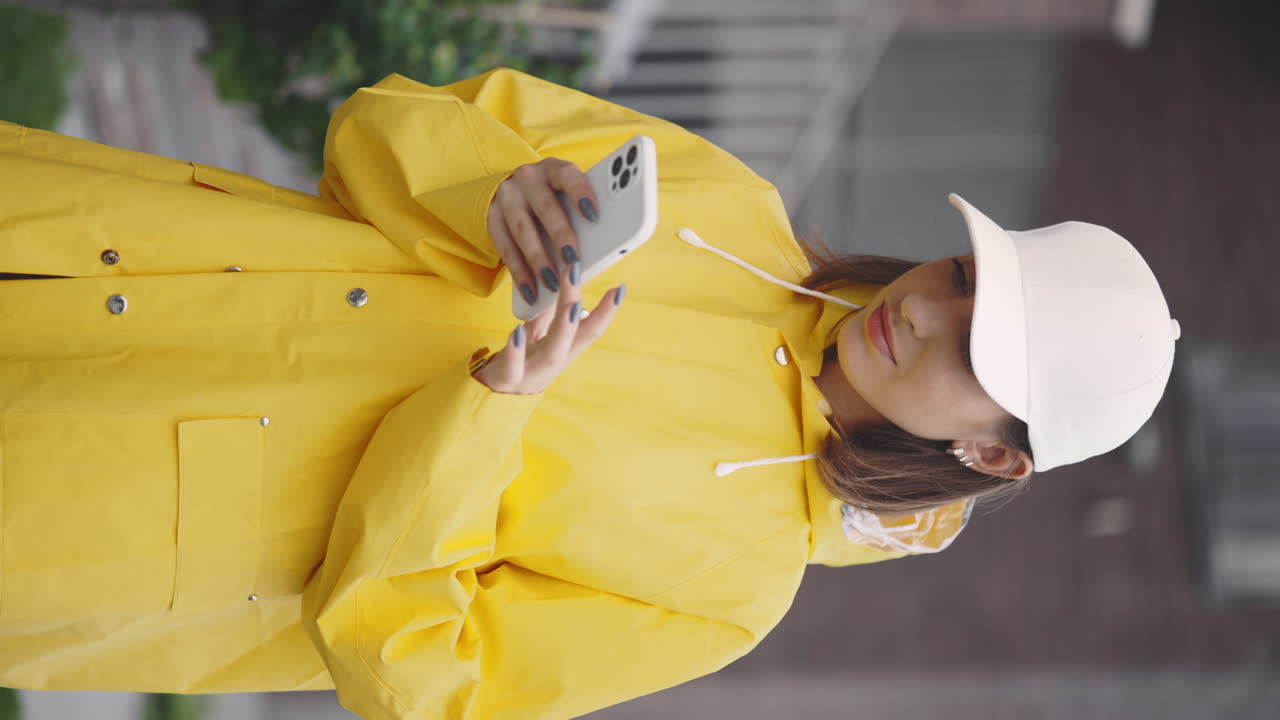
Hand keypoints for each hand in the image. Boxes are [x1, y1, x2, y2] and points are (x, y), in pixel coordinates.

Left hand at [473, 259, 625, 394]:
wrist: (495, 396)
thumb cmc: (521, 360)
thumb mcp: (537, 334)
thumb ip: (548, 312)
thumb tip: (560, 282)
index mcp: (563, 349)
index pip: (589, 329)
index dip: (606, 312)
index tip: (620, 289)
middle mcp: (554, 362)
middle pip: (573, 336)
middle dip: (577, 305)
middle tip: (578, 273)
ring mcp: (532, 373)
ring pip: (552, 354)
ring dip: (563, 328)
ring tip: (570, 304)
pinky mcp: (508, 381)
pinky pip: (512, 368)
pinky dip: (516, 351)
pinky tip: (517, 331)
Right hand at [487, 158, 598, 307]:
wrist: (514, 192)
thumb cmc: (555, 199)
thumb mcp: (567, 196)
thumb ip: (581, 213)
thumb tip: (604, 244)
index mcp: (554, 169)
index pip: (568, 176)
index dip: (581, 193)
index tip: (594, 215)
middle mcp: (528, 178)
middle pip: (546, 207)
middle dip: (561, 236)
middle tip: (574, 261)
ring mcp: (507, 197)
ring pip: (523, 230)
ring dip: (538, 259)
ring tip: (553, 283)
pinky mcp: (492, 217)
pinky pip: (505, 248)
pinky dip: (519, 272)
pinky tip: (531, 290)